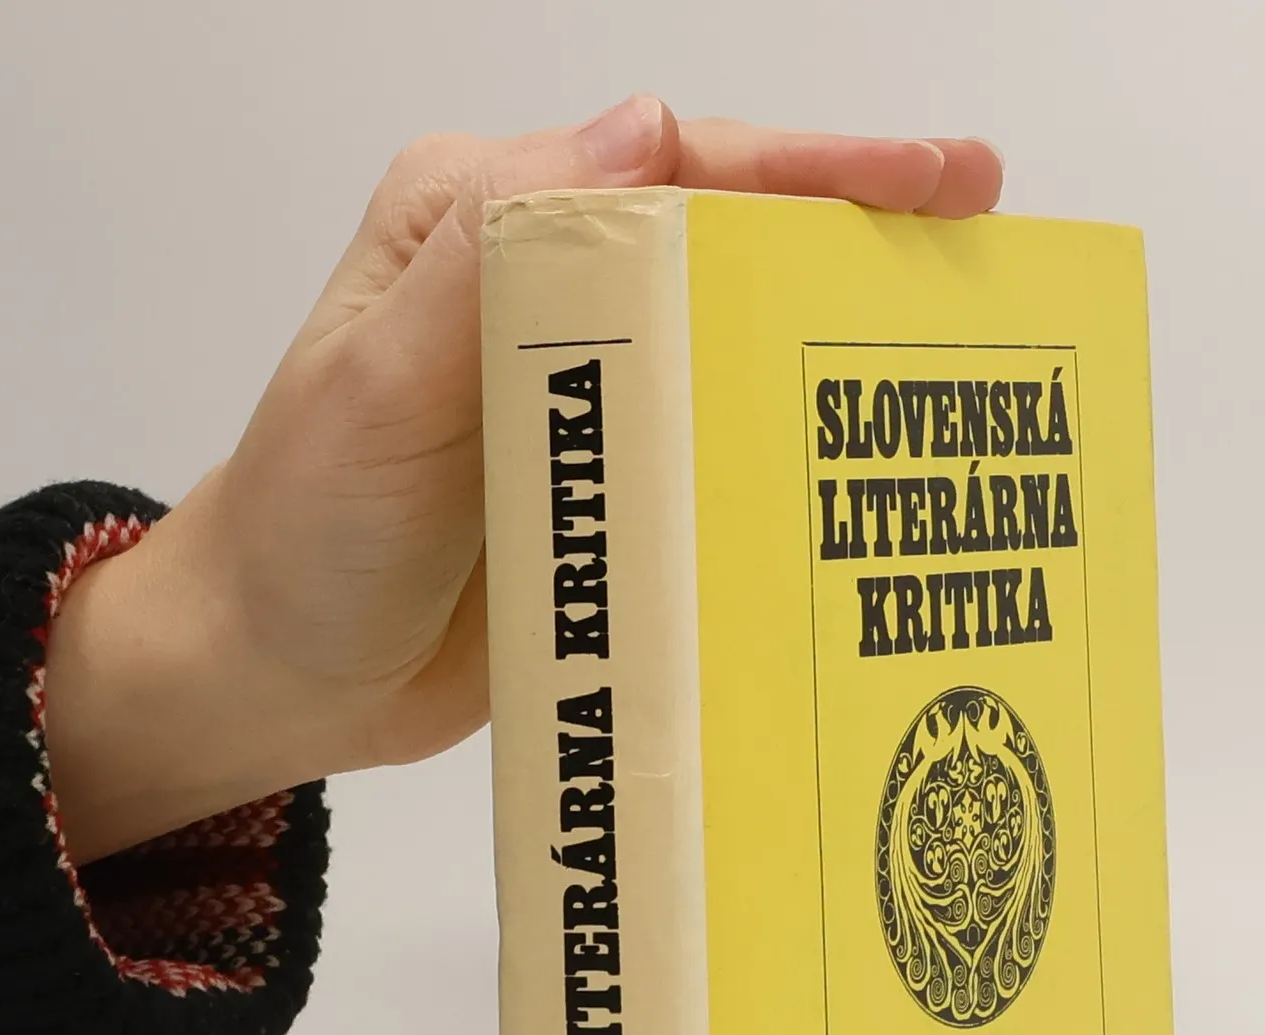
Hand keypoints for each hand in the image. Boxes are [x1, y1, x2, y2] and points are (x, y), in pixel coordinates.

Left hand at [43, 97, 1003, 862]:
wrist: (281, 672)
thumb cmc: (307, 529)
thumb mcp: (377, 384)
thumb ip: (493, 263)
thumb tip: (642, 132)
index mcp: (487, 224)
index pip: (676, 167)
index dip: (813, 170)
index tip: (933, 185)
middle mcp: (549, 289)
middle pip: (730, 236)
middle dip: (859, 233)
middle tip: (983, 240)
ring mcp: (589, 389)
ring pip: (737, 335)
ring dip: (841, 337)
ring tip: (957, 348)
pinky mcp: (612, 479)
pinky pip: (719, 442)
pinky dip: (794, 444)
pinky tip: (866, 467)